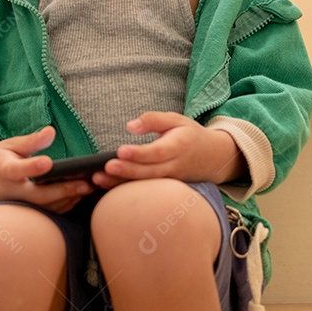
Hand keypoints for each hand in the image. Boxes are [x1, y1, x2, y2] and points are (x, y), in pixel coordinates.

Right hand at [0, 126, 94, 213]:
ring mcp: (17, 206)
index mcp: (4, 170)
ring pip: (44, 208)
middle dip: (63, 191)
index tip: (47, 162)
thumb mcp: (9, 145)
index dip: (32, 167)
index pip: (18, 170)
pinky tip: (78, 197)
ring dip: (67, 200)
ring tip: (88, 189)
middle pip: (38, 195)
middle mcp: (10, 191)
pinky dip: (62, 207)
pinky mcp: (23, 213)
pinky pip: (44, 214)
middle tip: (85, 184)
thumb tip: (51, 132)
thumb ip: (31, 141)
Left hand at [91, 111, 244, 188]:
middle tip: (105, 167)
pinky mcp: (165, 190)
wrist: (213, 158)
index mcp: (178, 146)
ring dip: (121, 184)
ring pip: (145, 185)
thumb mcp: (175, 119)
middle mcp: (174, 167)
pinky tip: (106, 187)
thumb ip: (153, 119)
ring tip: (98, 179)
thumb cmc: (190, 135)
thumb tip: (130, 126)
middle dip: (126, 171)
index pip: (157, 152)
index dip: (139, 153)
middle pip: (149, 172)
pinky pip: (145, 191)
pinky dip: (125, 190)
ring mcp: (170, 181)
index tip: (120, 150)